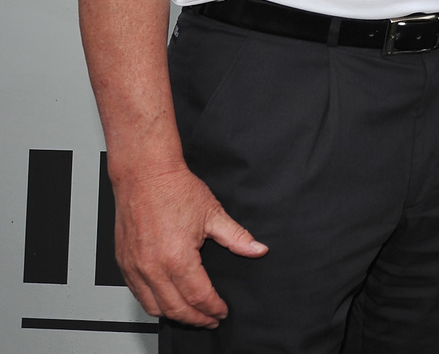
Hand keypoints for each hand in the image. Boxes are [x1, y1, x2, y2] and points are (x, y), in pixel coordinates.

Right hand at [111, 165, 266, 326]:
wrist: (144, 175)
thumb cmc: (174, 190)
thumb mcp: (213, 213)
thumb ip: (237, 237)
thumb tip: (258, 250)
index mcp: (177, 258)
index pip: (199, 296)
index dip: (213, 308)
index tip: (222, 312)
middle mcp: (152, 267)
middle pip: (175, 308)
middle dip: (196, 318)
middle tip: (210, 320)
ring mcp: (134, 267)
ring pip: (153, 306)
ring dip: (173, 315)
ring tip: (191, 314)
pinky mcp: (123, 262)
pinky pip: (137, 293)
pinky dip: (153, 302)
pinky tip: (166, 300)